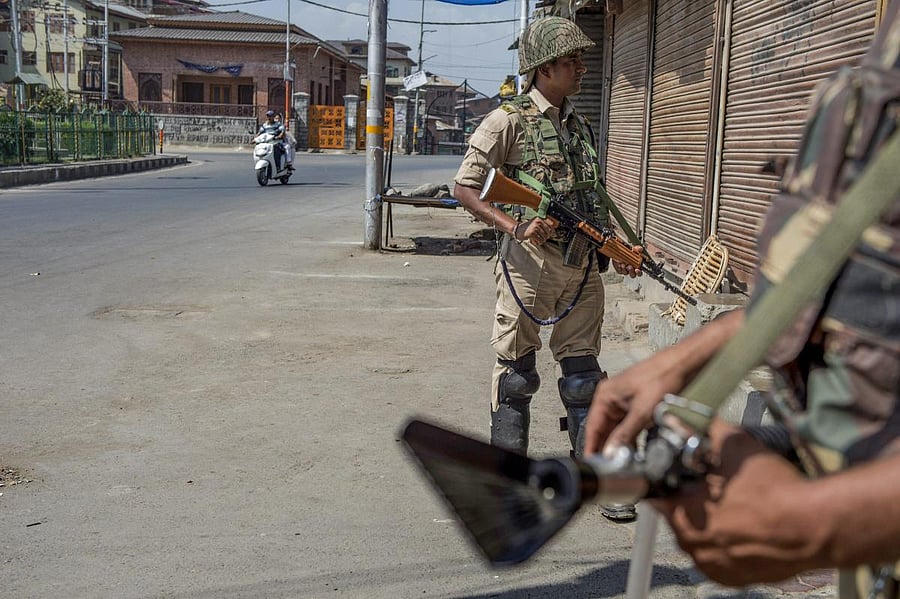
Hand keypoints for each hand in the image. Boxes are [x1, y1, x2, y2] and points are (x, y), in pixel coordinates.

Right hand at [520, 218, 556, 244]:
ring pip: (544, 238)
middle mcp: (538, 222)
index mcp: (540, 219)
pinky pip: (540, 240)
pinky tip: (534, 241)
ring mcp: (535, 227)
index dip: (552, 231)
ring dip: (541, 240)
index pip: (551, 226)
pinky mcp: (532, 233)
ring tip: (536, 239)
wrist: (517, 229)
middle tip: (540, 237)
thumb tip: (554, 232)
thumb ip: (544, 226)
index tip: (551, 234)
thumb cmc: (527, 227)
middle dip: (546, 237)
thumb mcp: (535, 223)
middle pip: (548, 233)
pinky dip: (538, 242)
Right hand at [583, 310, 743, 455]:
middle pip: (604, 429)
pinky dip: (632, 438)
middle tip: (610, 468)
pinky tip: (636, 451)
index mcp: (606, 395)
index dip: (592, 446)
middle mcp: (612, 398)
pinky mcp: (639, 405)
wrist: (685, 364)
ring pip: (618, 430)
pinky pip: (630, 426)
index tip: (593, 464)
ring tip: (623, 463)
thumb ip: (625, 434)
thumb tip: (611, 452)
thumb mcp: (643, 411)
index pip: (592, 426)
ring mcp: (626, 401)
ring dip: (620, 445)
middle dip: (607, 448)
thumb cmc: (663, 376)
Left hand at [612, 244, 642, 277]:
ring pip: (625, 273)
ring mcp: (625, 270)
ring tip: (623, 264)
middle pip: (633, 275)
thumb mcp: (633, 249)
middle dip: (631, 271)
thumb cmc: (629, 252)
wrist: (619, 251)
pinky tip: (619, 264)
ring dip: (624, 269)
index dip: (639, 272)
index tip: (637, 270)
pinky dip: (619, 267)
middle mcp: (632, 270)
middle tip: (629, 266)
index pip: (639, 273)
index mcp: (637, 267)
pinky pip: (619, 270)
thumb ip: (637, 249)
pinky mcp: (619, 269)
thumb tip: (640, 249)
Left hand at [649, 420, 821, 585]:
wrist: (813, 525)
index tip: (678, 476)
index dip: (667, 482)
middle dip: (690, 503)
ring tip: (731, 508)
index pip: (657, 496)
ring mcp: (713, 566)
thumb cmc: (774, 491)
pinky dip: (726, 545)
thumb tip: (683, 415)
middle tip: (710, 489)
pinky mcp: (735, 578)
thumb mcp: (734, 444)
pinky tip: (742, 528)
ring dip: (708, 525)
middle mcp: (693, 545)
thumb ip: (703, 428)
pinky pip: (720, 560)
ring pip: (699, 541)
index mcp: (682, 514)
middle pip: (677, 519)